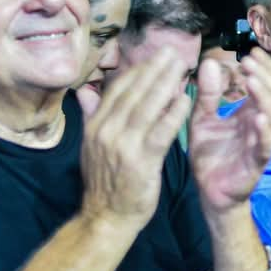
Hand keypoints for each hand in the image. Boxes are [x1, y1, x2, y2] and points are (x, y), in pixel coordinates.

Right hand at [79, 47, 192, 231]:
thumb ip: (92, 117)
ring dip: (166, 84)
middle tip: (173, 51)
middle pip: (134, 93)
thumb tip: (85, 92)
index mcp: (95, 126)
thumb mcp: (91, 147)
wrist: (106, 218)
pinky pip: (160, 132)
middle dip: (154, 69)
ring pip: (147, 107)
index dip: (138, 71)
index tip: (155, 56)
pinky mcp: (141, 161)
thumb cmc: (105, 183)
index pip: (118, 90)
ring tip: (182, 67)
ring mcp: (123, 145)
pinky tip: (186, 99)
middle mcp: (106, 131)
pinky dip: (173, 114)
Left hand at [189, 47, 270, 213]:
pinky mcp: (258, 162)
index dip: (261, 67)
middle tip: (247, 62)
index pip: (264, 83)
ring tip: (252, 81)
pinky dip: (264, 130)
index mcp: (249, 112)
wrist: (209, 192)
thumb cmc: (210, 155)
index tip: (249, 52)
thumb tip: (209, 63)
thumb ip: (207, 94)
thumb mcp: (202, 119)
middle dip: (263, 76)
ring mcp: (261, 142)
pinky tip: (257, 117)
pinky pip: (266, 145)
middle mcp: (260, 124)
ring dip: (264, 96)